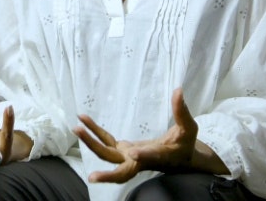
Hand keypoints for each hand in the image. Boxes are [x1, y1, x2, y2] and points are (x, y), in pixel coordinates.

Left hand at [73, 88, 198, 182]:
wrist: (177, 158)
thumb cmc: (184, 144)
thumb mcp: (189, 129)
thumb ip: (182, 112)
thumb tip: (178, 90)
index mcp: (158, 156)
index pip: (151, 157)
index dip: (143, 155)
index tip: (134, 154)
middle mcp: (140, 161)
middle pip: (120, 168)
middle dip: (106, 171)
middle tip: (91, 176)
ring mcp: (128, 157)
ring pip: (107, 154)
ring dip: (91, 142)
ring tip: (77, 127)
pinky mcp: (122, 151)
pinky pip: (105, 141)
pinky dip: (94, 132)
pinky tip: (83, 120)